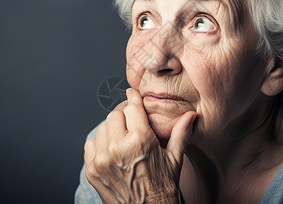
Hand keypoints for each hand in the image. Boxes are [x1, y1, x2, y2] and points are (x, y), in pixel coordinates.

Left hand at [84, 88, 196, 202]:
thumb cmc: (162, 188)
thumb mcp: (174, 159)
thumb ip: (180, 133)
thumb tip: (191, 115)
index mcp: (141, 141)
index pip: (132, 107)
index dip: (133, 98)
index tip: (132, 94)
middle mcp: (118, 148)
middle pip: (115, 114)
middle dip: (124, 114)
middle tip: (131, 119)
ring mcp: (102, 159)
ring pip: (102, 127)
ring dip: (112, 128)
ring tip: (123, 136)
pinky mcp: (92, 170)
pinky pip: (90, 144)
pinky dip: (100, 143)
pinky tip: (112, 149)